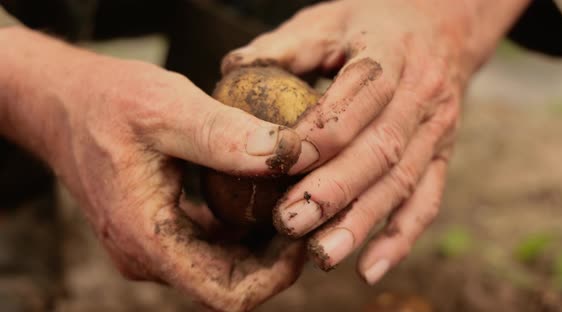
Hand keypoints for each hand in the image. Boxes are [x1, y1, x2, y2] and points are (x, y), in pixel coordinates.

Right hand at [0, 28, 304, 311]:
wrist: (63, 104)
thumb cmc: (106, 102)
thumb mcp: (166, 108)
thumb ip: (225, 135)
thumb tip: (291, 154)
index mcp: (147, 238)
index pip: (226, 295)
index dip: (276, 275)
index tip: (303, 231)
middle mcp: (147, 254)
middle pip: (229, 284)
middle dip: (275, 256)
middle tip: (305, 207)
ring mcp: (151, 246)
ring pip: (220, 266)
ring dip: (260, 242)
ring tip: (288, 197)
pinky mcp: (156, 230)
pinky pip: (208, 246)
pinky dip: (239, 229)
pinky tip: (257, 193)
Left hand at [222, 0, 530, 282]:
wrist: (444, 24)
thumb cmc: (375, 23)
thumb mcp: (331, 19)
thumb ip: (286, 45)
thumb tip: (232, 71)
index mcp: (390, 56)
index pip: (357, 98)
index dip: (319, 132)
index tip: (276, 160)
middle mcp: (421, 96)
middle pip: (380, 150)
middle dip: (333, 190)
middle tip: (287, 222)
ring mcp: (437, 131)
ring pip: (402, 183)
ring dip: (362, 223)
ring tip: (323, 256)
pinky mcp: (442, 156)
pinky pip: (426, 202)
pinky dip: (399, 239)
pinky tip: (368, 269)